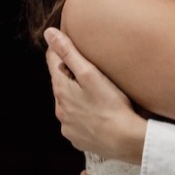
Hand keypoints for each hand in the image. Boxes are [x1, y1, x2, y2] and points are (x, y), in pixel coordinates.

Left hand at [45, 27, 147, 163]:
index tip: (69, 41)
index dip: (60, 50)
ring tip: (95, 91)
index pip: (52, 63)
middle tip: (87, 65)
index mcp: (61, 91)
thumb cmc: (110, 105)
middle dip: (70, 75)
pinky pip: (78, 122)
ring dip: (77, 96)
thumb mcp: (90, 74)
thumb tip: (49, 34)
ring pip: (69, 105)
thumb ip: (69, 53)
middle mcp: (60, 110)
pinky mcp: (79, 139)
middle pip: (61, 85)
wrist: (124, 140)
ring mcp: (69, 127)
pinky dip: (84, 115)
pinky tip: (97, 113)